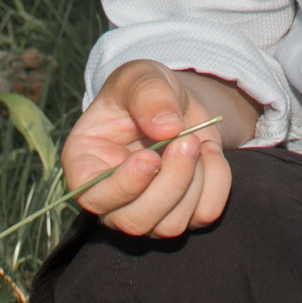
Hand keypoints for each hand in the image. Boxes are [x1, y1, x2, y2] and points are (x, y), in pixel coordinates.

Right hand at [62, 59, 257, 238]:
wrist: (175, 104)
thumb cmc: (143, 91)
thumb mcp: (140, 77)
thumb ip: (148, 95)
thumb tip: (167, 128)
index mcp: (85, 164)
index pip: (92, 197)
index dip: (123, 185)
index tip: (150, 157)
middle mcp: (111, 199)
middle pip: (134, 221)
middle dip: (169, 183)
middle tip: (188, 141)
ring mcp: (147, 212)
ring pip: (170, 225)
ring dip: (195, 183)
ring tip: (197, 141)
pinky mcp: (181, 212)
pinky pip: (203, 215)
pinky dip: (217, 184)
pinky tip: (210, 153)